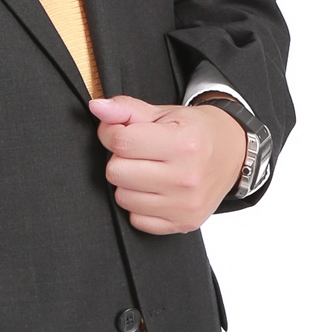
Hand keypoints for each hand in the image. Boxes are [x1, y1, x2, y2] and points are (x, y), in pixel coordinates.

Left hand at [89, 95, 247, 233]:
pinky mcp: (184, 223)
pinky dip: (141, 206)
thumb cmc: (197, 132)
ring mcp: (186, 204)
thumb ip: (127, 110)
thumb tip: (98, 108)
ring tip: (149, 171)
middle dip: (121, 159)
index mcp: (183, 143)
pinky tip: (157, 190)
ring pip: (123, 198)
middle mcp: (187, 177)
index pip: (121, 142)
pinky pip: (137, 220)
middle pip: (116, 172)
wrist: (233, 154)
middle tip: (140, 153)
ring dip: (129, 184)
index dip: (112, 133)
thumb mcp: (164, 113)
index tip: (121, 131)